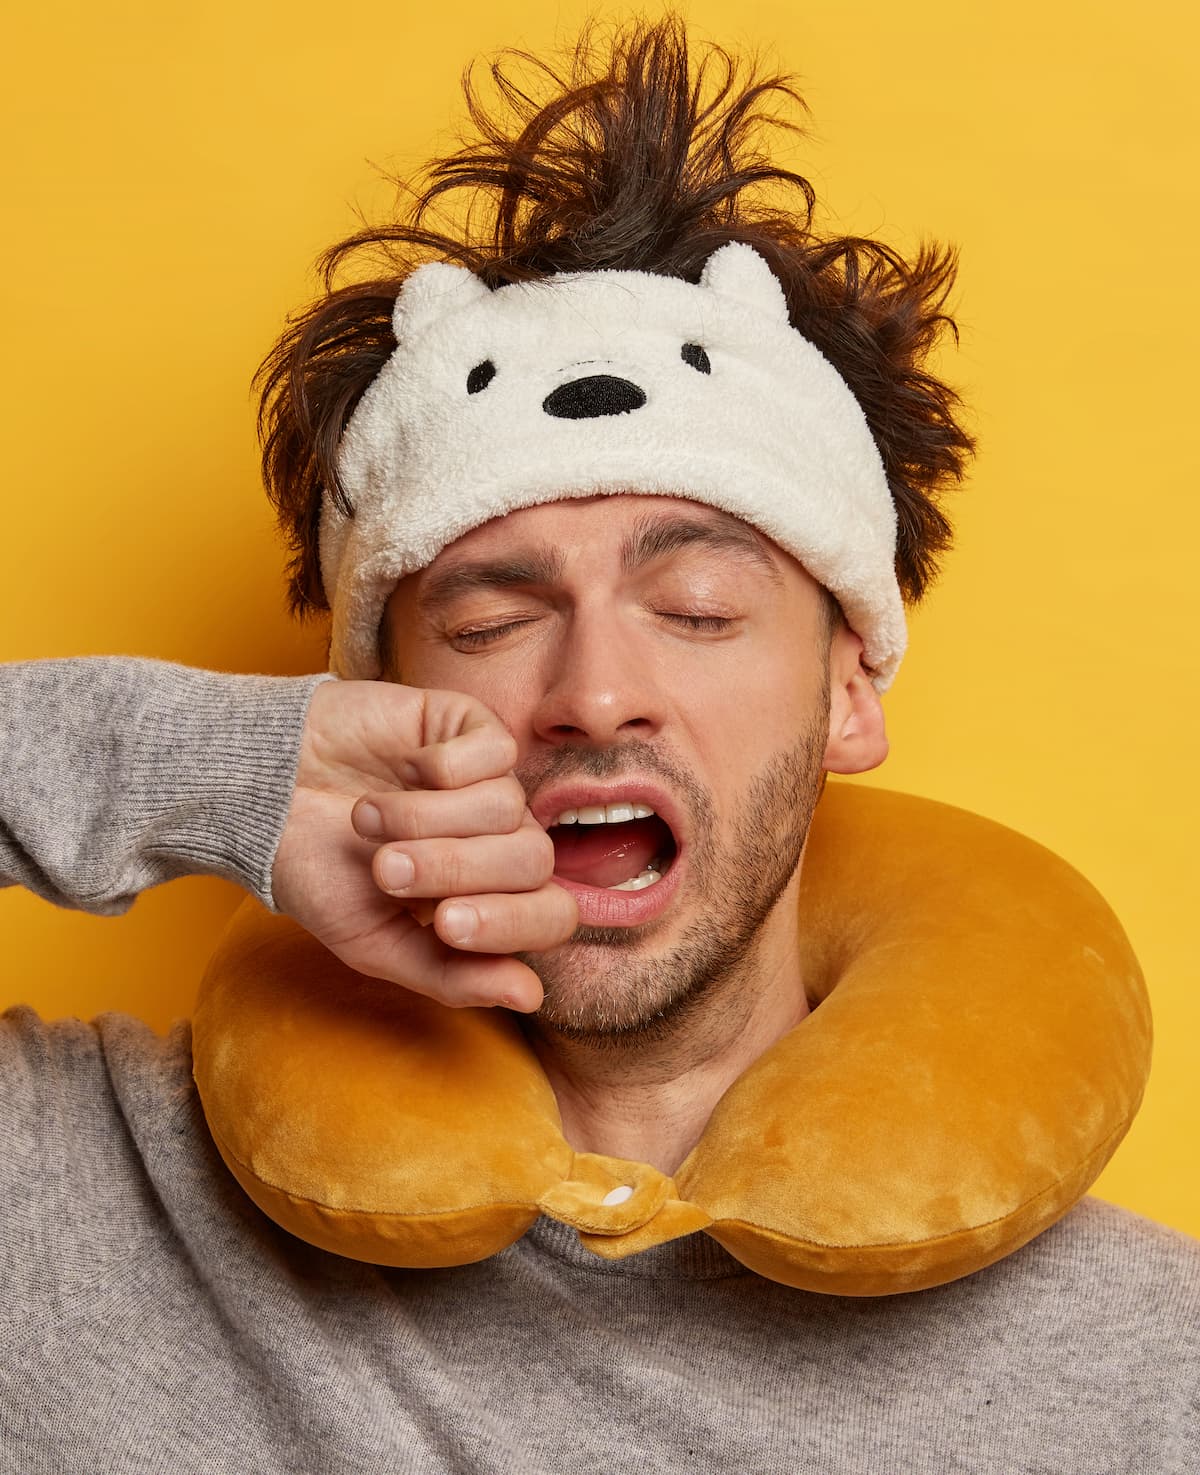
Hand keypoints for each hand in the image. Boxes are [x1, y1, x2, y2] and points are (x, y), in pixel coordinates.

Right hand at [271, 679, 576, 1009]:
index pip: (552, 915)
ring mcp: (490, 781)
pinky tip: (401, 768)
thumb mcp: (374, 943)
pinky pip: (495, 751)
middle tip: (385, 869)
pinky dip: (440, 766)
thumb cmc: (318, 872)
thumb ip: (450, 975)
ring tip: (366, 818)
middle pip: (533, 860)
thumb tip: (530, 997)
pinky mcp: (470, 728)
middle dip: (453, 868)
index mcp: (490, 897)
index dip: (509, 922)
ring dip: (425, 817)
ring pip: (506, 805)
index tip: (444, 922)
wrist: (259, 796)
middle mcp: (501, 839)